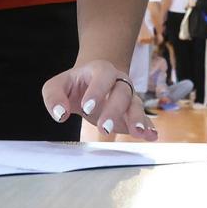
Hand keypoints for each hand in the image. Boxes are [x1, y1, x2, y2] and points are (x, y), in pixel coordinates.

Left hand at [42, 59, 156, 138]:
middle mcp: (118, 82)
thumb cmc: (74, 85)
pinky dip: (149, 127)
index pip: (103, 76)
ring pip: (136, 105)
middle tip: (103, 128)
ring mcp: (128, 97)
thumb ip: (53, 96)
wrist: (92, 82)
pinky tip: (153, 136)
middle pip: (122, 92)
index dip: (97, 90)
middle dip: (114, 110)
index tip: (87, 107)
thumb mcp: (57, 85)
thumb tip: (60, 114)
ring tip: (139, 132)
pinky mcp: (132, 113)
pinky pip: (144, 118)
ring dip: (138, 118)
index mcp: (100, 70)